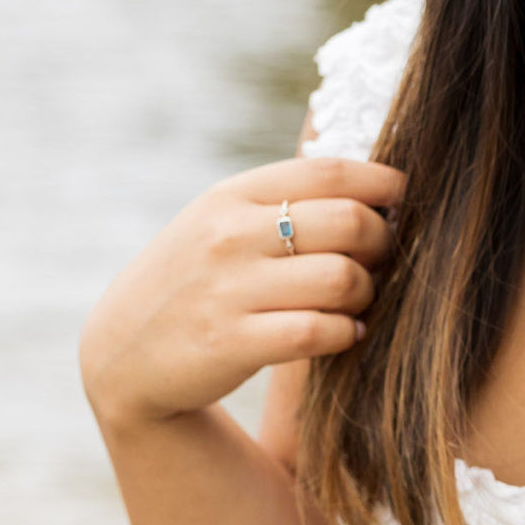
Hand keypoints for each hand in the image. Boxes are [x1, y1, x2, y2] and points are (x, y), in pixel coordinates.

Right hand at [80, 153, 404, 429]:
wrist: (123, 354)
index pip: (328, 172)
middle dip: (382, 241)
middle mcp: (229, 235)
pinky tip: (345, 333)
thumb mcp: (218, 220)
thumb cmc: (193, 281)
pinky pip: (319, 330)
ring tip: (358, 301)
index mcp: (232, 196)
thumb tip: (363, 170)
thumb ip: (280, 196)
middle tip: (382, 260)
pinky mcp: (231, 343)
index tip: (402, 198)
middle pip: (348, 221)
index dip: (382, 182)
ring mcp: (228, 289)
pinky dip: (347, 333)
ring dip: (366, 293)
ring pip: (341, 278)